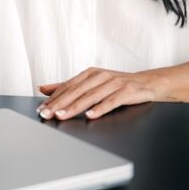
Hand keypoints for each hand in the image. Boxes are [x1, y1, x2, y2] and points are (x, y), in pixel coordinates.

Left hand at [36, 67, 163, 120]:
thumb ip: (68, 86)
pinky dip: (100, 108)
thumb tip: (43, 88)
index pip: (68, 86)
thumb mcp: (91, 83)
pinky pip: (111, 101)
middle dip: (59, 104)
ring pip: (90, 96)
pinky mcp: (126, 91)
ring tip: (62, 115)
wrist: (147, 83)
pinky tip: (90, 115)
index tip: (41, 108)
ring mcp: (113, 83)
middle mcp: (100, 76)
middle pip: (76, 91)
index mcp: (89, 74)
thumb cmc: (117, 85)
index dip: (53, 98)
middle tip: (46, 114)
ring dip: (75, 107)